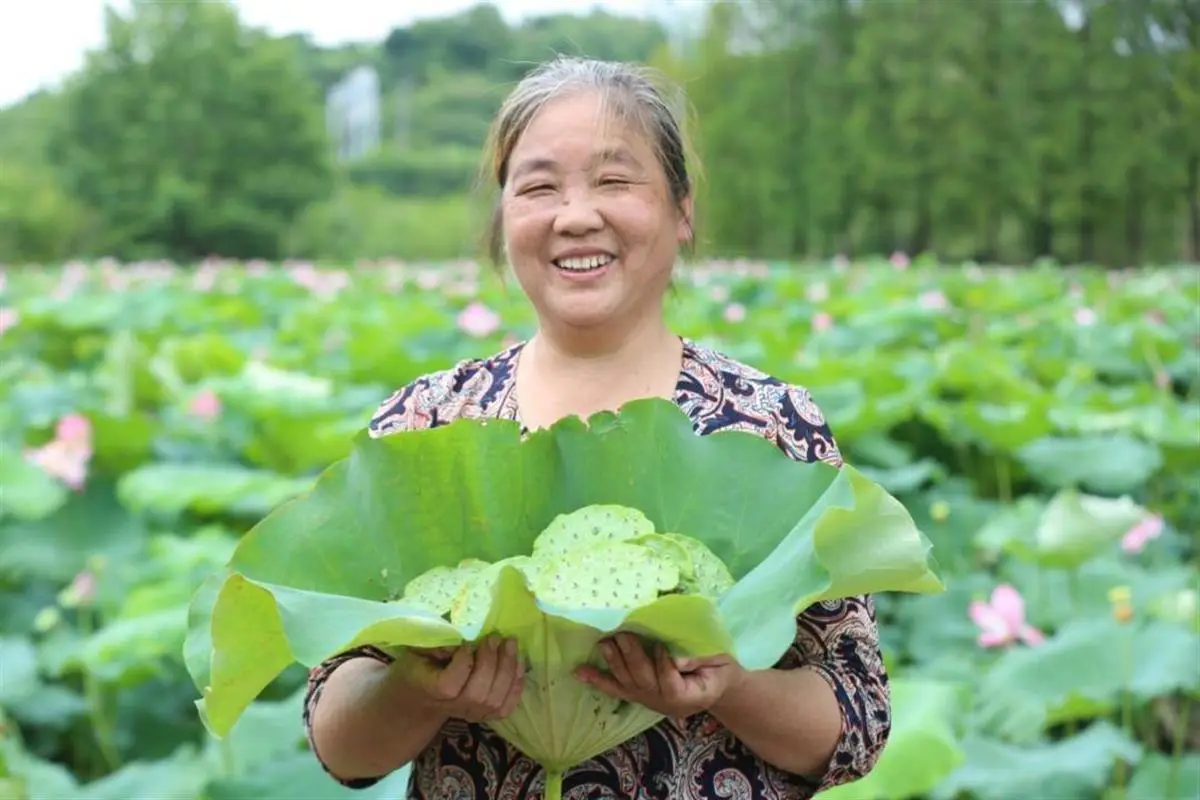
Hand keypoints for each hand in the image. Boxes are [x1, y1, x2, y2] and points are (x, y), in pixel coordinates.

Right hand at [394, 635, 525, 723]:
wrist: (421, 697)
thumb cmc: (419, 666)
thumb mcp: (418, 650)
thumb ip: (435, 643)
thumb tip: (462, 636)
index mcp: (430, 689)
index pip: (449, 685)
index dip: (463, 663)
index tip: (466, 643)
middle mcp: (452, 706)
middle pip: (478, 693)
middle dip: (491, 662)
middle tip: (495, 637)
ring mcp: (470, 714)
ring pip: (495, 700)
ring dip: (508, 669)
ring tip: (510, 644)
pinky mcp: (486, 715)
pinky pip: (507, 706)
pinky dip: (517, 684)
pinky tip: (519, 662)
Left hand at [574, 632, 745, 720]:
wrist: (718, 688)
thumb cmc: (721, 671)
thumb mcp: (720, 662)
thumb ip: (699, 660)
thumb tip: (675, 659)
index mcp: (690, 697)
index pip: (671, 685)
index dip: (663, 666)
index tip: (660, 645)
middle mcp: (665, 704)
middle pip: (644, 683)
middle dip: (632, 658)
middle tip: (623, 635)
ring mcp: (649, 701)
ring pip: (627, 684)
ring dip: (614, 663)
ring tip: (605, 643)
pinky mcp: (638, 696)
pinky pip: (616, 689)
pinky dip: (597, 680)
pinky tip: (580, 671)